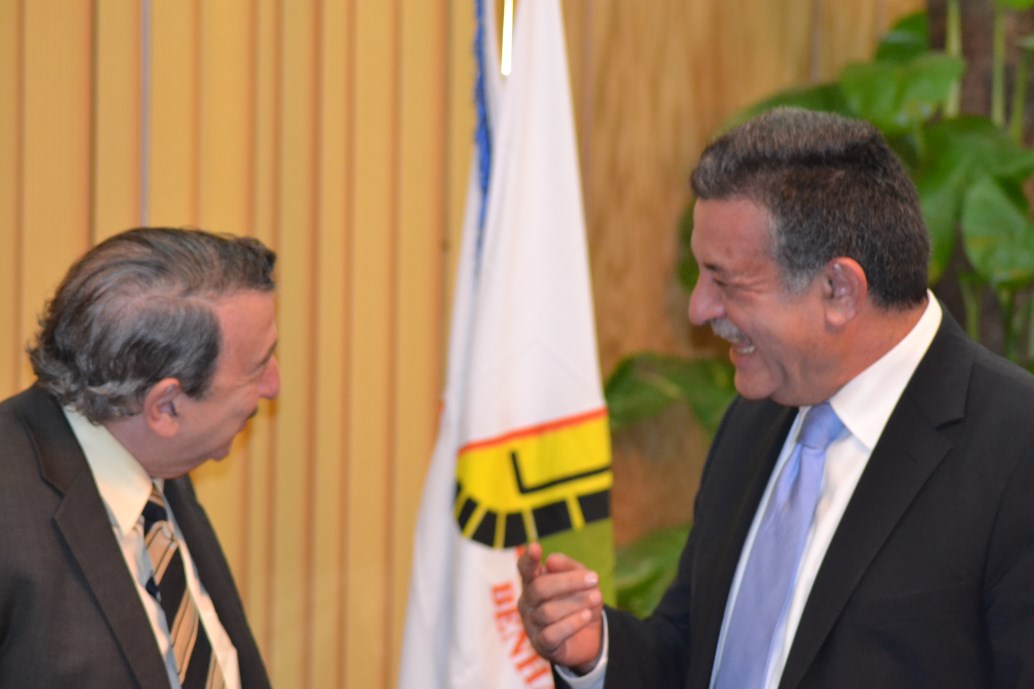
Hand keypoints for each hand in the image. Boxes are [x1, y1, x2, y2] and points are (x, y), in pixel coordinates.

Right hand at [517, 542, 603, 673]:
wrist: (590, 635)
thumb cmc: (579, 600)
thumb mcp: (580, 579)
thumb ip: (568, 567)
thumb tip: (550, 561)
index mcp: (533, 582)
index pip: (525, 568)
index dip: (528, 559)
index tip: (535, 548)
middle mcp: (527, 602)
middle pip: (539, 587)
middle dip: (568, 582)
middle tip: (595, 579)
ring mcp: (531, 624)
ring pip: (548, 612)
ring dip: (576, 603)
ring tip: (596, 598)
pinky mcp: (542, 644)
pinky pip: (553, 634)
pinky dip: (572, 624)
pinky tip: (586, 616)